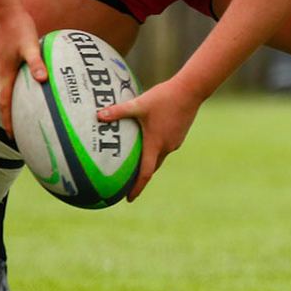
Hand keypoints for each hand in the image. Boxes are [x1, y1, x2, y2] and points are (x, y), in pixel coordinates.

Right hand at [0, 4, 45, 137]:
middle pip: (5, 100)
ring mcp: (1, 65)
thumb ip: (36, 63)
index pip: (5, 104)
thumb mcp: (31, 45)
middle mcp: (0, 72)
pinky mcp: (4, 59)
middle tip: (22, 133)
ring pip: (8, 89)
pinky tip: (31, 86)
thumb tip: (42, 80)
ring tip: (27, 114)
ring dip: (15, 102)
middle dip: (12, 117)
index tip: (12, 138)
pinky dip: (18, 87)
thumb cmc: (20, 27)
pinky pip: (11, 78)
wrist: (6, 11)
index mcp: (5, 73)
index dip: (8, 122)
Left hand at [98, 78, 203, 200]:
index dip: (137, 188)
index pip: (145, 173)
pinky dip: (156, 148)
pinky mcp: (179, 134)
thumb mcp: (139, 103)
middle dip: (140, 178)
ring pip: (159, 157)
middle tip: (128, 184)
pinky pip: (165, 146)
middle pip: (152, 168)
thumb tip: (99, 115)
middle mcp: (166, 147)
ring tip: (136, 162)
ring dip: (148, 162)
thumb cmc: (164, 98)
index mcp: (155, 144)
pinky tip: (150, 139)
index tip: (129, 199)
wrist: (191, 90)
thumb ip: (119, 110)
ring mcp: (175, 141)